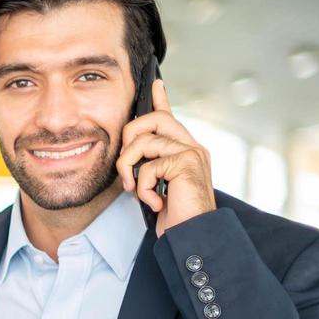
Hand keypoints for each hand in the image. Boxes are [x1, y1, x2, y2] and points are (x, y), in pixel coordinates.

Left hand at [116, 78, 216, 236]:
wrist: (193, 236)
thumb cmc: (175, 216)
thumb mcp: (156, 186)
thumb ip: (149, 167)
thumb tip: (128, 154)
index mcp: (184, 150)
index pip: (170, 117)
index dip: (161, 99)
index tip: (156, 83)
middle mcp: (191, 146)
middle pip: (153, 119)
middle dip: (129, 137)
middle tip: (125, 167)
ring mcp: (191, 153)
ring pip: (144, 142)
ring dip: (129, 169)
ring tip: (134, 190)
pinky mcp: (187, 164)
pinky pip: (148, 167)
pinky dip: (142, 189)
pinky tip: (155, 203)